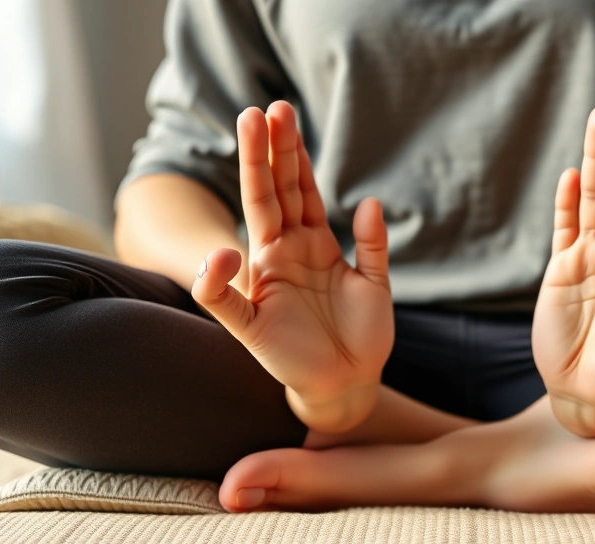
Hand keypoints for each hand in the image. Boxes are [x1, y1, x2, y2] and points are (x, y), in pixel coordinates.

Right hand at [192, 102, 393, 433]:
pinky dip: (218, 282)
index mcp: (312, 244)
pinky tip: (224, 258)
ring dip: (252, 181)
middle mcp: (285, 256)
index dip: (293, 155)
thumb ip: (372, 244)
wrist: (350, 384)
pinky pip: (226, 302)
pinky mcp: (252, 324)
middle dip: (269, 152)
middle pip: (274, 195)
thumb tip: (368, 200)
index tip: (285, 113)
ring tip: (248, 138)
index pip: (299, 190)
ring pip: (255, 225)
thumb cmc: (361, 333)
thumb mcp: (376, 284)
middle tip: (264, 109)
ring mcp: (267, 284)